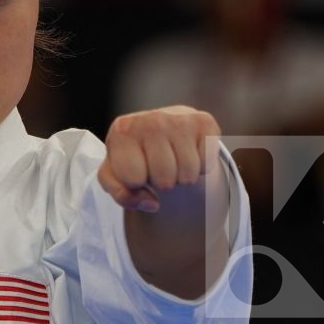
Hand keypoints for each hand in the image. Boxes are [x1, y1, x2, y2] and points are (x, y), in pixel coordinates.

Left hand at [97, 105, 226, 214]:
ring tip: (173, 160)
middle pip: (164, 181)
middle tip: (158, 166)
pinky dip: (200, 166)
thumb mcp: (116, 175)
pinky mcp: (204, 122)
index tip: (136, 168)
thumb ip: (122, 195)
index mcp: (122, 131)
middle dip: (161, 182)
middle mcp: (151, 120)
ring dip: (181, 177)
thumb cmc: (134, 155)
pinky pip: (207, 165)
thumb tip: (153, 204)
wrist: (157, 125)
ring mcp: (179, 118)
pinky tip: (189, 152)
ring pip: (187, 177)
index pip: (133, 180)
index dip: (137, 183)